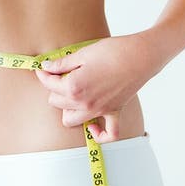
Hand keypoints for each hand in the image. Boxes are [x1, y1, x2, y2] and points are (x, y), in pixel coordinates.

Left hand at [33, 34, 154, 143]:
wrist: (140, 56)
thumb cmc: (112, 51)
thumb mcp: (83, 53)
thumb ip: (61, 64)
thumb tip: (45, 66)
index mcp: (73, 87)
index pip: (49, 85)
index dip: (44, 73)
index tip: (44, 67)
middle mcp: (84, 104)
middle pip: (56, 102)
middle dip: (55, 89)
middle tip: (62, 75)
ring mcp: (99, 111)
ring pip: (71, 120)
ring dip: (68, 109)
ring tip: (72, 95)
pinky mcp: (114, 112)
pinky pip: (108, 134)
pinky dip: (99, 134)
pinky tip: (93, 125)